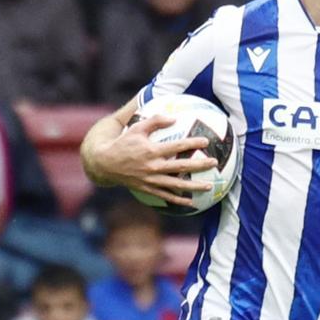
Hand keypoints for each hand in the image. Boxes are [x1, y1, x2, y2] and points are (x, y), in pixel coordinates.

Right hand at [88, 114, 216, 205]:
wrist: (105, 164)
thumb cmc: (123, 142)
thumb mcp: (137, 128)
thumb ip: (155, 121)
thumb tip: (174, 118)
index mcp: (151, 150)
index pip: (176, 146)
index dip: (191, 144)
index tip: (206, 142)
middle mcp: (153, 166)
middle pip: (181, 166)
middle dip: (199, 165)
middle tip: (214, 163)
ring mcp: (151, 180)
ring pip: (176, 185)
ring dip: (194, 186)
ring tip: (209, 186)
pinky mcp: (148, 189)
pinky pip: (166, 196)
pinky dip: (179, 200)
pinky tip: (192, 202)